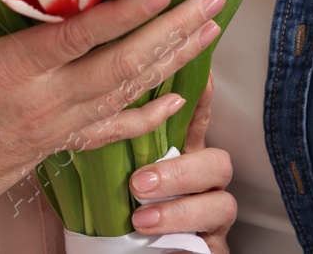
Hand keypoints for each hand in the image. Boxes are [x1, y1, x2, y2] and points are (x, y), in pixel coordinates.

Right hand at [0, 0, 225, 241]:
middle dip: (172, 30)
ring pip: (128, 92)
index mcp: (9, 69)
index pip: (77, 38)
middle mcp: (44, 100)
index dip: (123, 14)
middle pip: (121, 64)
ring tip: (208, 29)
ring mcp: (58, 126)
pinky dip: (151, 113)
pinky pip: (115, 130)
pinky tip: (180, 96)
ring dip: (173, 59)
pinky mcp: (61, 145)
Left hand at [128, 73, 234, 252]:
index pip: (197, 123)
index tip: (201, 76)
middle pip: (218, 162)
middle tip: (139, 182)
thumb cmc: (117, 225)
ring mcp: (211, 219)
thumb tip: (90, 122)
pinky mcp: (212, 249)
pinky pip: (215, 244)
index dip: (202, 100)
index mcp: (180, 160)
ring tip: (139, 220)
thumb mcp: (113, 183)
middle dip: (182, 171)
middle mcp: (202, 186)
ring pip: (222, 203)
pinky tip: (161, 244)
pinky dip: (185, 241)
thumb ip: (115, 155)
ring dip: (179, 211)